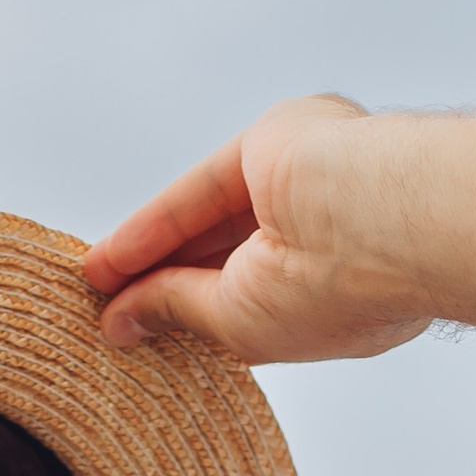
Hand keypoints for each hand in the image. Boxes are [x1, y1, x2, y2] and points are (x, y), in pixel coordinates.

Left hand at [85, 95, 437, 363]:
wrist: (380, 222)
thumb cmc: (337, 291)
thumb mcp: (240, 322)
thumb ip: (176, 309)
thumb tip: (118, 322)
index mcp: (346, 290)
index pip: (257, 302)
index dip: (195, 316)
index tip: (138, 334)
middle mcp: (332, 235)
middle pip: (230, 257)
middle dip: (167, 282)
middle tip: (107, 308)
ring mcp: (310, 183)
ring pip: (212, 219)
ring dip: (151, 253)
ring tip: (95, 285)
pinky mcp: (281, 141)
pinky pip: (204, 187)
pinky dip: (155, 223)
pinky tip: (109, 257)